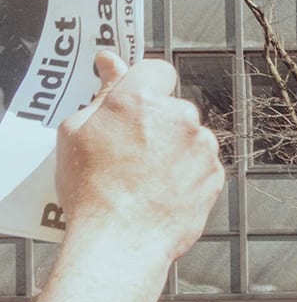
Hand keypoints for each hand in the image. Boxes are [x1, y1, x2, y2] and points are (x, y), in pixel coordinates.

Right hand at [54, 52, 226, 263]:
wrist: (121, 239)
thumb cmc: (90, 187)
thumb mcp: (76, 132)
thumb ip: (101, 93)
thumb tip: (111, 62)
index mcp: (140, 99)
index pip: (156, 69)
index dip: (144, 84)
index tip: (133, 100)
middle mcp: (179, 117)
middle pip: (173, 107)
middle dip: (155, 121)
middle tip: (128, 149)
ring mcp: (202, 147)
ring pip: (189, 136)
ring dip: (173, 148)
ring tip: (144, 176)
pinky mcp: (216, 174)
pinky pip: (200, 164)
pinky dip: (186, 172)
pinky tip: (161, 190)